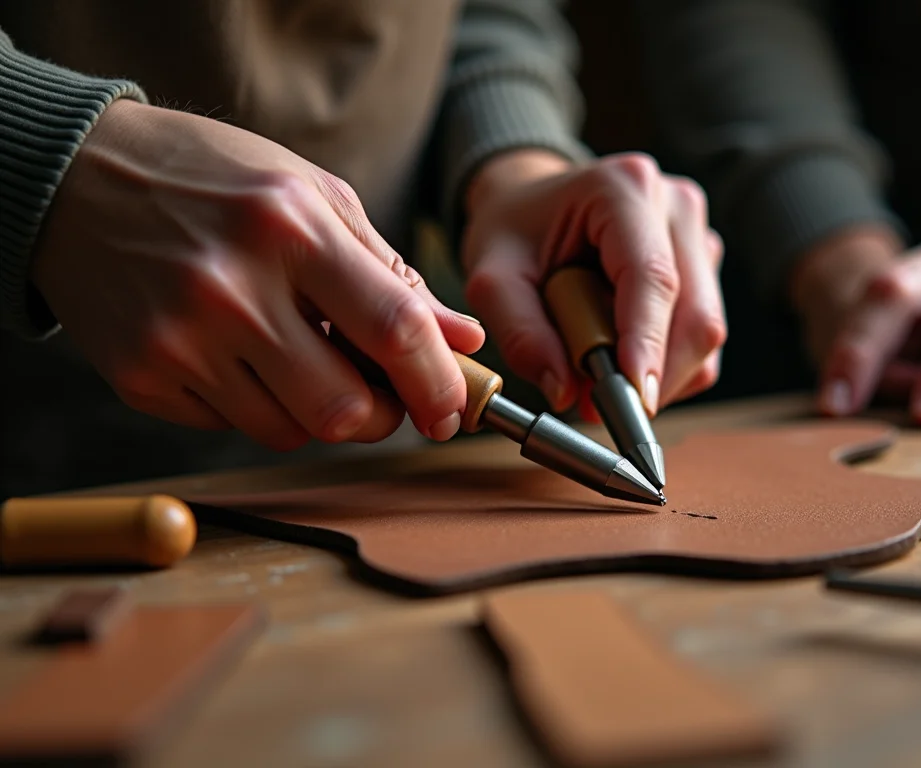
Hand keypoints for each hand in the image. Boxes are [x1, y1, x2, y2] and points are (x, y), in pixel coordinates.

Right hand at [31, 100, 484, 449]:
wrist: (76, 178)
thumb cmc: (213, 179)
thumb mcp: (313, 196)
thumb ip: (391, 271)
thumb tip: (464, 339)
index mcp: (290, 228)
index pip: (393, 329)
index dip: (437, 383)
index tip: (452, 409)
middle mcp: (232, 288)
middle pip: (343, 407)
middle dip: (382, 418)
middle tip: (383, 398)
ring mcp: (180, 339)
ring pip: (291, 431)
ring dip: (320, 415)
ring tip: (307, 364)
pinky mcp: (142, 376)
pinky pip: (231, 427)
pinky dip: (257, 407)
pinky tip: (243, 358)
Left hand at [462, 150, 725, 416]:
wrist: (533, 203)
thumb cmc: (514, 232)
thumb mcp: (492, 279)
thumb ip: (522, 334)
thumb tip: (565, 392)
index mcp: (622, 189)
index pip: (653, 278)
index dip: (648, 343)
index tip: (634, 398)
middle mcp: (674, 205)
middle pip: (694, 314)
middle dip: (655, 375)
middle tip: (600, 405)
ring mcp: (697, 234)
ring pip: (705, 332)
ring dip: (660, 372)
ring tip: (601, 371)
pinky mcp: (705, 265)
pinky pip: (702, 336)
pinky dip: (668, 364)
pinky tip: (624, 354)